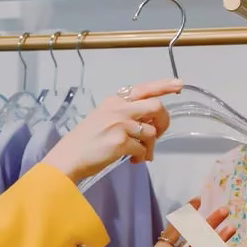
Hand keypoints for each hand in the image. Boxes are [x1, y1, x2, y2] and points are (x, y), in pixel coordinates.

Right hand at [42, 78, 180, 182]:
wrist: (68, 158)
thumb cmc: (84, 141)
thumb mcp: (102, 118)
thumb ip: (124, 115)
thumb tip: (147, 121)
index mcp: (114, 101)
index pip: (144, 89)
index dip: (163, 86)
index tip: (178, 85)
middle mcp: (118, 109)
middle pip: (156, 107)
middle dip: (164, 122)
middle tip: (159, 134)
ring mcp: (119, 125)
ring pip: (151, 132)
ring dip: (151, 146)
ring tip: (142, 155)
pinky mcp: (120, 142)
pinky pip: (143, 149)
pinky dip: (142, 157)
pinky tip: (133, 161)